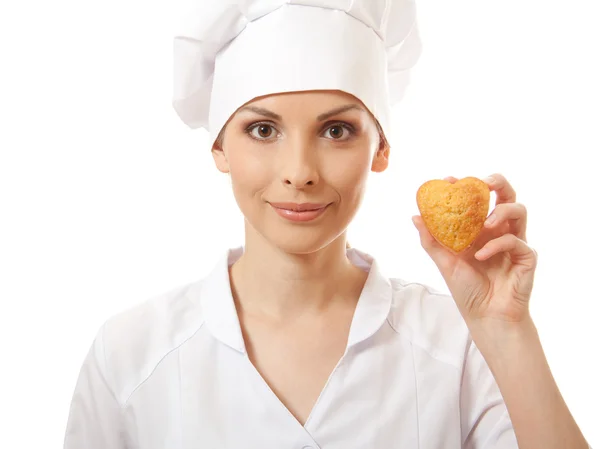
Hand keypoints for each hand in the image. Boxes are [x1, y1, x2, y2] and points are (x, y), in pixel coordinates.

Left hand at [412, 174, 537, 327]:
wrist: (485, 316)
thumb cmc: (468, 290)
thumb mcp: (444, 262)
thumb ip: (431, 240)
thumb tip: (415, 216)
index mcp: (480, 229)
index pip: (477, 199)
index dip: (466, 186)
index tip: (450, 179)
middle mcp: (498, 231)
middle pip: (506, 195)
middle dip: (497, 182)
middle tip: (484, 182)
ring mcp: (514, 242)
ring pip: (519, 210)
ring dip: (501, 212)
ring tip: (485, 225)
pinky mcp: (526, 256)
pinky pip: (516, 241)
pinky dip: (497, 245)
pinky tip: (481, 257)